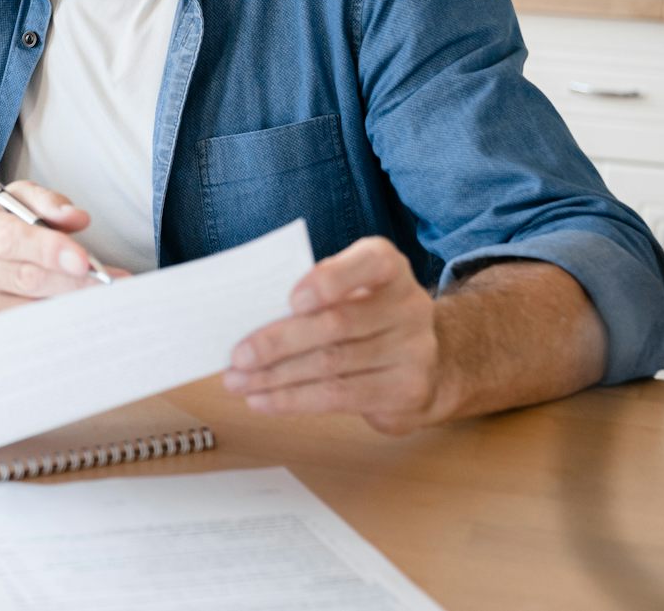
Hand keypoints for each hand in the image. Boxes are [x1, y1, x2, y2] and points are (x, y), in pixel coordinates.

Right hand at [0, 180, 122, 327]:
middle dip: (74, 283)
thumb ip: (46, 202)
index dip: (49, 249)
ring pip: (28, 311)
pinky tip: (77, 321)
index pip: (12, 239)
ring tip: (103, 303)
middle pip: (26, 279)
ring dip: (69, 308)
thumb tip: (78, 218)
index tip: (84, 259)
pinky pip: (23, 334)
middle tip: (111, 286)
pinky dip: (54, 327)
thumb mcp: (13, 203)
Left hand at [224, 236, 443, 434]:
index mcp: (388, 266)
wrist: (426, 364)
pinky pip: (339, 396)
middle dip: (278, 342)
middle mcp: (409, 305)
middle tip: (237, 356)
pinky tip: (263, 400)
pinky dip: (293, 399)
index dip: (330, 280)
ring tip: (238, 383)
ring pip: (331, 364)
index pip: (370, 262)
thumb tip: (248, 315)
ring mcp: (414, 351)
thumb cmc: (363, 315)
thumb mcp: (348, 291)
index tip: (292, 300)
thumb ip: (311, 292)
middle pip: (337, 324)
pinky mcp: (406, 391)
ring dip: (276, 377)